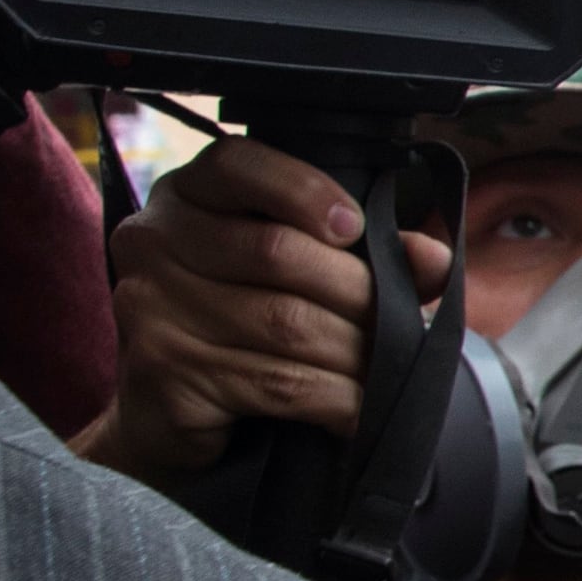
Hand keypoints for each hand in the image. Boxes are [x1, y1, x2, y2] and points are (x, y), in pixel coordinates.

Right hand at [68, 139, 450, 482]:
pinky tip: (355, 410)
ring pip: (286, 322)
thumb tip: (433, 259)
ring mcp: (148, 305)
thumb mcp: (292, 276)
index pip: (237, 165)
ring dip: (354, 354)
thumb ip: (362, 256)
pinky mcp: (163, 370)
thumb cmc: (237, 332)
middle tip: (398, 327)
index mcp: (184, 198)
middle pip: (279, 251)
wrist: (166, 416)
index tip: (355, 229)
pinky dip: (335, 399)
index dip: (306, 190)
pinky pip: (275, 381)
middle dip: (358, 294)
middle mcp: (152, 241)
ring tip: (383, 373)